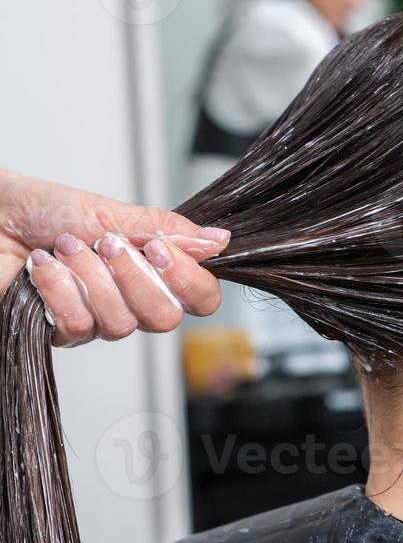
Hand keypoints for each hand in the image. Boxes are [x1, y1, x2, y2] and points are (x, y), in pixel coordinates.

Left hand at [0, 169, 229, 346]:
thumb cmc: (48, 210)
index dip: (188, 281)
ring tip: (65, 247)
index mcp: (152, 269)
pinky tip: (44, 267)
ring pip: (120, 324)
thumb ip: (166, 230)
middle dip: (135, 278)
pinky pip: (78, 325)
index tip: (160, 250)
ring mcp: (98, 319)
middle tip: (108, 245)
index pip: (200, 297)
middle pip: (165, 319)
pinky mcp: (63, 332)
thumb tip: (218, 241)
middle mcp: (131, 300)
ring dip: (90, 278)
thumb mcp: (114, 213)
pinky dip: (59, 289)